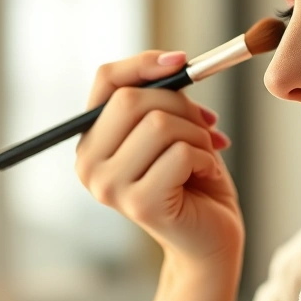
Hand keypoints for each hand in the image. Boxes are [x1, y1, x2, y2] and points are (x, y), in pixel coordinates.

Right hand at [75, 50, 243, 266]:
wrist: (211, 239)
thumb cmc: (193, 181)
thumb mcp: (174, 127)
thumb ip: (162, 97)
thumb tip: (174, 62)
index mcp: (92, 140)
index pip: (106, 81)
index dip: (144, 64)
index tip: (181, 60)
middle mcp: (89, 164)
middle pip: (131, 100)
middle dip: (181, 105)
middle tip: (205, 126)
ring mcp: (109, 187)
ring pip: (159, 125)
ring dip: (197, 135)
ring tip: (204, 156)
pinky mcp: (138, 204)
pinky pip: (180, 154)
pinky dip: (206, 159)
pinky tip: (206, 175)